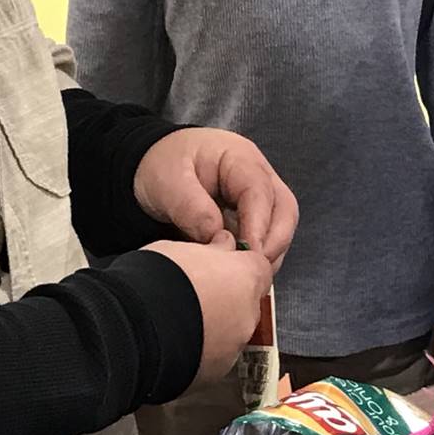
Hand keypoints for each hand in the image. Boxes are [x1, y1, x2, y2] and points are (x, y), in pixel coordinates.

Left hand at [134, 128, 296, 272]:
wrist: (149, 167)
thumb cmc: (162, 165)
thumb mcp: (168, 181)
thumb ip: (191, 207)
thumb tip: (216, 237)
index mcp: (239, 158)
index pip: (260, 192)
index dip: (259, 225)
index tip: (250, 254)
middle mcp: (256, 176)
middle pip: (284, 210)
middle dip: (274, 242)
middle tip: (254, 271)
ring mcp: (256, 198)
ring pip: (279, 227)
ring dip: (267, 253)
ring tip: (244, 276)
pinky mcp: (248, 218)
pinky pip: (263, 239)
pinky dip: (255, 256)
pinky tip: (238, 272)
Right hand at [141, 232, 273, 383]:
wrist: (135, 329)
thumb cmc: (156, 281)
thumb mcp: (181, 248)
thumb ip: (211, 250)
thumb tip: (223, 246)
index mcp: (245, 277)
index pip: (258, 267)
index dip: (238, 265)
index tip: (220, 265)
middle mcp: (248, 314)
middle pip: (246, 302)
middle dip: (227, 298)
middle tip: (195, 293)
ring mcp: (234, 347)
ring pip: (231, 332)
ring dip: (214, 326)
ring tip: (180, 321)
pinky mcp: (215, 372)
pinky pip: (214, 357)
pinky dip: (201, 350)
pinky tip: (175, 342)